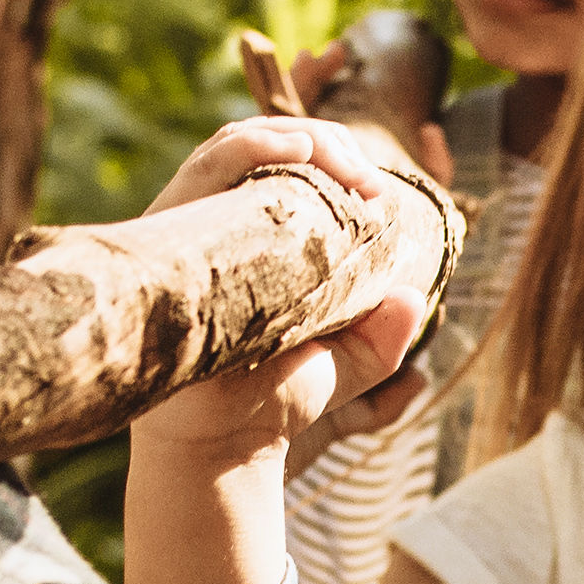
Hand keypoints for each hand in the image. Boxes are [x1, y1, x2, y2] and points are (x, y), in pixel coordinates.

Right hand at [128, 117, 448, 481]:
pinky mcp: (172, 231)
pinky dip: (255, 144)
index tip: (381, 193)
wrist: (224, 445)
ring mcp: (193, 226)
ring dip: (303, 138)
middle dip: (329, 144)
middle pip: (267, 147)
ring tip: (346, 164)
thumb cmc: (272, 405)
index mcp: (257, 246)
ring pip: (238, 143)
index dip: (338, 162)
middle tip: (371, 181)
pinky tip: (302, 151)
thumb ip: (384, 336)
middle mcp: (219, 228)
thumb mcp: (349, 365)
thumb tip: (412, 300)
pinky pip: (207, 167)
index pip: (289, 171)